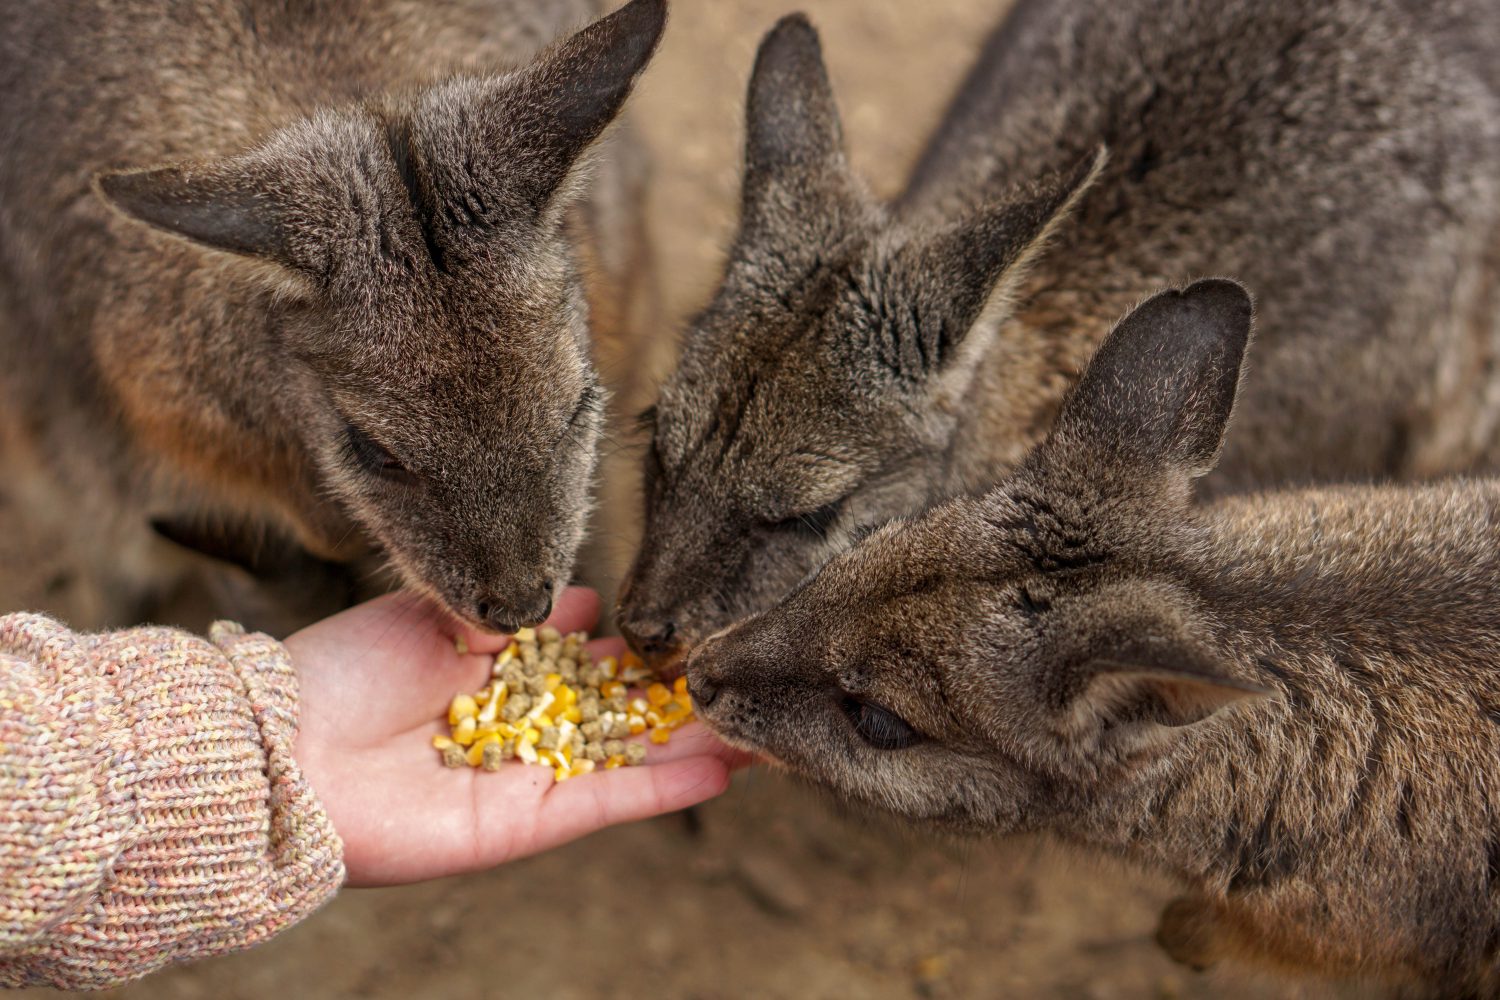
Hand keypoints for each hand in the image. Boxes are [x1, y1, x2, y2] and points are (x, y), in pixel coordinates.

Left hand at [285, 587, 747, 886]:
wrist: (286, 743)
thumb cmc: (347, 669)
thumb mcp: (439, 615)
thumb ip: (517, 615)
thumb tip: (593, 603)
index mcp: (504, 679)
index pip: (597, 667)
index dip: (651, 656)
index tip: (707, 633)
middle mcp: (526, 729)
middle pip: (628, 717)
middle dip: (691, 703)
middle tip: (758, 682)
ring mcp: (532, 775)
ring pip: (634, 761)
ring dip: (700, 747)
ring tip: (771, 730)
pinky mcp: (529, 821)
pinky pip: (610, 802)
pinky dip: (666, 788)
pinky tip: (725, 766)